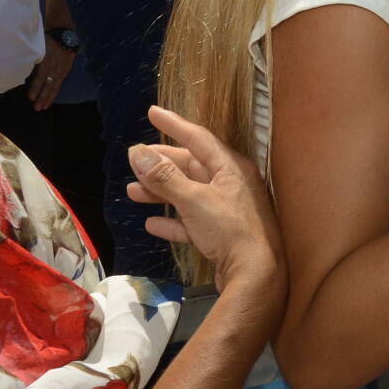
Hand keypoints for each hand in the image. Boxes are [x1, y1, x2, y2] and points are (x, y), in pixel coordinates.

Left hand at [27, 38, 75, 110]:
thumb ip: (32, 58)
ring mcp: (61, 71)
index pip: (40, 78)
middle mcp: (54, 69)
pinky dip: (54, 92)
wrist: (65, 37)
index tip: (30, 98)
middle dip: (42, 97)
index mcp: (46, 62)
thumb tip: (20, 67)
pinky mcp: (65, 72)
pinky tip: (50, 99)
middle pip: (48, 86)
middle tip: (37, 108)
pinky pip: (59, 84)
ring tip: (44, 107)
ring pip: (54, 87)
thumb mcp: (39, 47)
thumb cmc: (48, 41)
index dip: (35, 88)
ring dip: (49, 98)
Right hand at [130, 105, 284, 295]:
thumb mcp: (194, 200)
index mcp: (232, 168)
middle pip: (192, 166)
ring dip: (161, 192)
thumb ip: (165, 178)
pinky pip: (192, 222)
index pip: (199, 138)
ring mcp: (228, 210)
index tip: (152, 112)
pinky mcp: (222, 235)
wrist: (255, 275)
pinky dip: (173, 221)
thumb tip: (137, 153)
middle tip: (134, 160)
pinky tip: (152, 224)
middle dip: (161, 164)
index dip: (174, 124)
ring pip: (188, 194)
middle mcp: (232, 185)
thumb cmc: (230, 231)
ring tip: (133, 192)